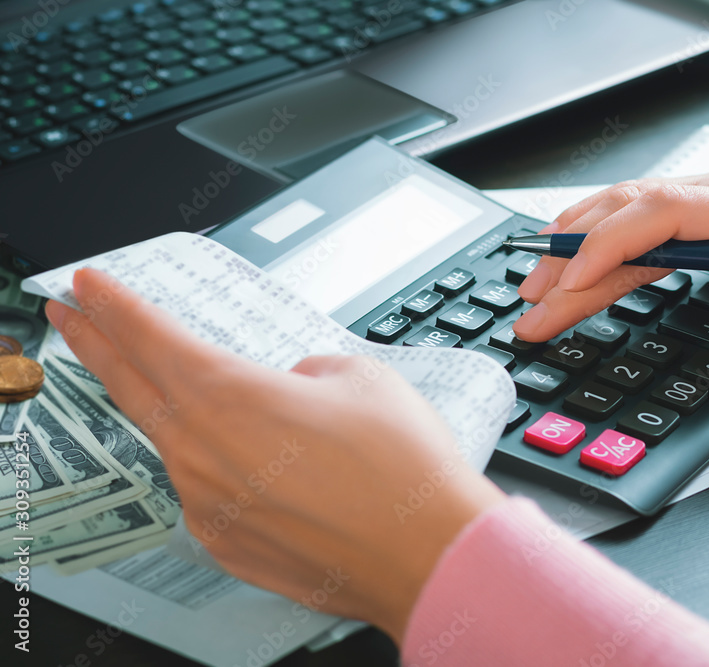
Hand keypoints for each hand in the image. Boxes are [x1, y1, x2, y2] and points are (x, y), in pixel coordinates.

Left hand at [46, 269, 505, 644]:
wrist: (430, 552)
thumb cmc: (401, 467)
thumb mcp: (360, 377)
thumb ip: (308, 372)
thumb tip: (294, 387)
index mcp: (229, 396)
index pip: (150, 338)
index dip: (114, 305)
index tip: (87, 286)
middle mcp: (203, 453)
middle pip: (130, 387)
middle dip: (94, 346)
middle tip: (67, 318)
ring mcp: (210, 505)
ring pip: (175, 444)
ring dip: (170, 413)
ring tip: (185, 395)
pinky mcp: (230, 545)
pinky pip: (208, 492)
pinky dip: (218, 469)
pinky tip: (259, 466)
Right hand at [512, 160, 708, 341]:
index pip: (658, 215)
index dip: (605, 247)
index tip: (567, 287)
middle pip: (626, 212)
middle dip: (569, 258)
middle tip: (529, 305)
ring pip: (625, 210)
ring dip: (575, 246)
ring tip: (536, 287)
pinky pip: (641, 218)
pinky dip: (601, 240)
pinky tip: (579, 261)